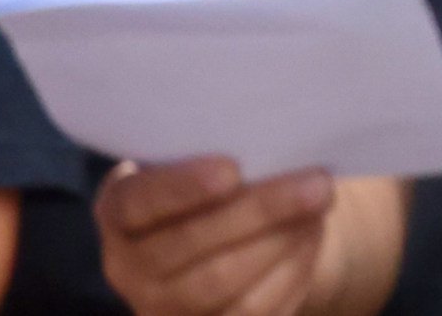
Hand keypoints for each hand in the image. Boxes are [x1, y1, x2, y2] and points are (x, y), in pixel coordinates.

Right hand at [96, 158, 330, 315]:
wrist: (228, 233)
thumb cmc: (215, 182)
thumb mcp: (203, 157)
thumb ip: (222, 149)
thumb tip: (277, 143)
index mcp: (120, 210)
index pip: (138, 202)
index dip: (182, 188)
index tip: (231, 170)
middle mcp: (127, 266)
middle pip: (189, 244)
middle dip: (260, 211)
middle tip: (317, 184)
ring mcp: (161, 307)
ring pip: (220, 282)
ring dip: (281, 241)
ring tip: (321, 203)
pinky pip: (249, 311)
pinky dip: (289, 272)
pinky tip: (311, 237)